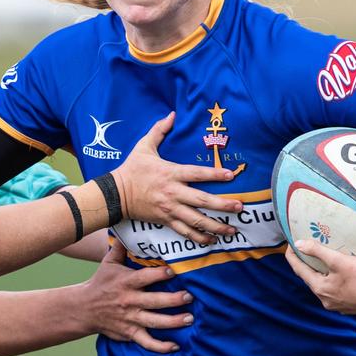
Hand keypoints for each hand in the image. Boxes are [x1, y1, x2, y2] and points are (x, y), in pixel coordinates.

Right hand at [83, 242, 192, 351]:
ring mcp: (130, 319)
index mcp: (126, 282)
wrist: (83, 309)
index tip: (173, 271)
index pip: (144, 277)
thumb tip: (126, 225)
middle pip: (154, 301)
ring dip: (173, 322)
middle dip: (173, 300)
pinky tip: (175, 346)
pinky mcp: (130, 333)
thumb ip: (121, 248)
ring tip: (189, 319)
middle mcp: (129, 301)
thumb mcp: (108, 263)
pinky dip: (161, 347)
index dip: (159, 274)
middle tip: (190, 296)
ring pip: (154, 322)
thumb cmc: (100, 283)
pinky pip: (147, 342)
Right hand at [111, 112, 242, 242]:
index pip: (197, 173)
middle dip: (223, 205)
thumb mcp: (143, 146)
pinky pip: (185, 232)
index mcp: (170, 173)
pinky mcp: (165, 220)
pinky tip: (213, 241)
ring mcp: (170, 209)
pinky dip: (199, 238)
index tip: (231, 175)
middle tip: (240, 207)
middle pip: (202, 200)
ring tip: (232, 230)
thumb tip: (172, 114)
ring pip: (196, 220)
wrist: (115, 194)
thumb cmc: (132, 169)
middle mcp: (173, 193)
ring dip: (216, 227)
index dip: (214, 174)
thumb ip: (159, 130)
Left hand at [284, 239, 355, 314]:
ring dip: (320, 274)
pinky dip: (332, 281)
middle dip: (306, 265)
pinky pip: (335, 291)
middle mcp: (326, 300)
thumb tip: (299, 244)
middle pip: (310, 279)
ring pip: (323, 286)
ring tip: (321, 260)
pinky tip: (339, 274)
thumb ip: (318, 252)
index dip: (293, 256)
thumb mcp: (339, 261)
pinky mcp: (349, 306)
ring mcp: (337, 305)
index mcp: (320, 289)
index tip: (290, 245)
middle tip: (305, 250)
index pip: (299, 270)